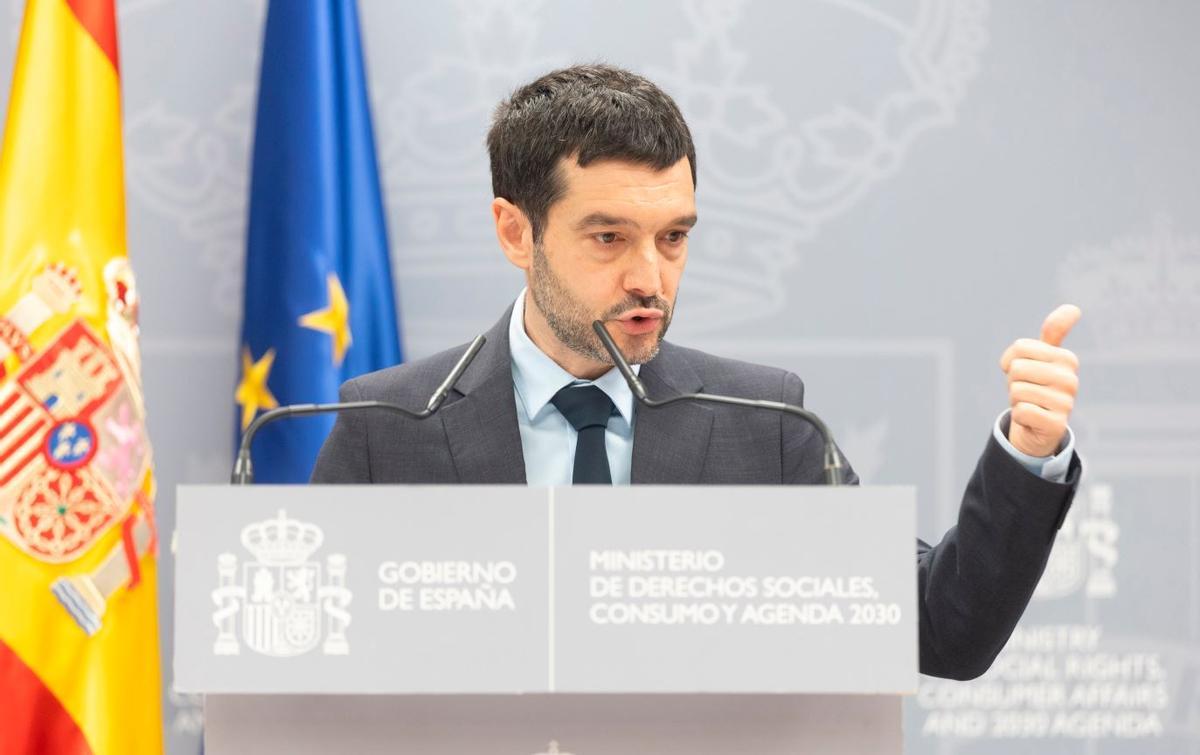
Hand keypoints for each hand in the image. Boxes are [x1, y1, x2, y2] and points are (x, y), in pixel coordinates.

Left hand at [999, 304, 1081, 456]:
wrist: (1039, 424)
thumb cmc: (1037, 384)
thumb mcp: (1043, 356)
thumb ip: (1054, 332)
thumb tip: (1073, 308)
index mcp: (1067, 358)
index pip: (1020, 347)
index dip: (1011, 360)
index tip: (1023, 370)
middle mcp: (1071, 379)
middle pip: (1017, 368)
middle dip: (1013, 381)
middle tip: (1026, 390)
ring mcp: (1066, 403)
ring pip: (1017, 391)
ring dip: (1016, 399)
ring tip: (1030, 403)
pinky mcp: (1057, 424)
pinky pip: (1021, 411)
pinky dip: (1020, 415)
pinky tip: (1033, 418)